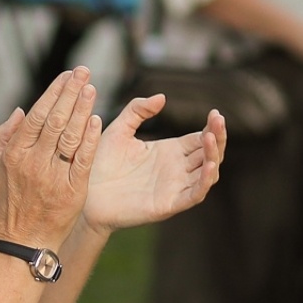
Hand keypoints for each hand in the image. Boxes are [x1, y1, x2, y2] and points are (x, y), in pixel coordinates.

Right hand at [0, 68, 102, 247]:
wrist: (24, 239)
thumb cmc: (10, 202)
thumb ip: (4, 137)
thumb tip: (21, 111)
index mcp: (15, 153)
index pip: (38, 115)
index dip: (54, 92)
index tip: (67, 75)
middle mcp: (33, 162)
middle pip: (56, 120)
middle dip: (71, 92)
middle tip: (84, 72)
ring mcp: (53, 176)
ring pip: (71, 136)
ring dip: (82, 109)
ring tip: (91, 88)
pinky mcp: (72, 190)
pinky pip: (83, 160)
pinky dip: (90, 139)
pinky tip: (96, 120)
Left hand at [82, 95, 226, 232]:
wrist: (84, 193)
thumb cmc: (99, 163)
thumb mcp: (119, 130)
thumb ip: (138, 110)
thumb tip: (162, 97)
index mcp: (169, 152)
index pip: (200, 138)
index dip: (211, 127)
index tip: (215, 113)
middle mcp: (176, 170)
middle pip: (209, 153)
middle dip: (218, 137)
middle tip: (218, 120)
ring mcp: (174, 188)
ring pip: (207, 173)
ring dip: (214, 155)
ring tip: (212, 137)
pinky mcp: (168, 204)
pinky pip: (195, 194)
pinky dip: (205, 181)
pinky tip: (209, 165)